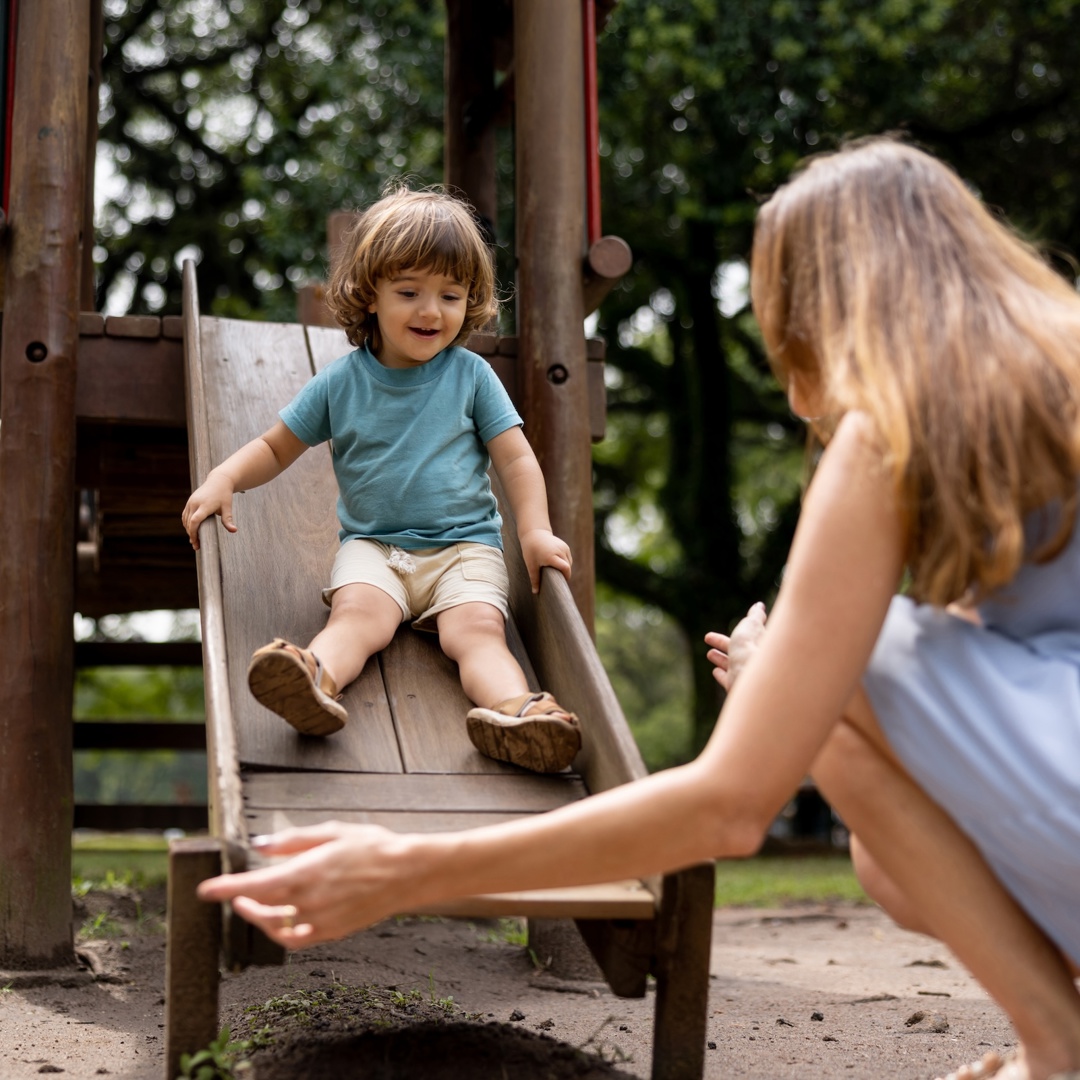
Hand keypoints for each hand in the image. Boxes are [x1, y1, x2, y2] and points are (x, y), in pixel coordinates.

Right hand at [181, 473, 236, 550]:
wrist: (219, 481)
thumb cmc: (224, 495)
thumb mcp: (227, 507)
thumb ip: (228, 519)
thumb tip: (234, 530)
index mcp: (204, 505)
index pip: (195, 520)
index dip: (193, 532)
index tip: (196, 542)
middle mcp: (195, 503)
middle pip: (189, 522)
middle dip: (191, 535)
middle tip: (197, 546)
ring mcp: (191, 502)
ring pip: (185, 520)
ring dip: (188, 530)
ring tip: (195, 541)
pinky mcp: (189, 502)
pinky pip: (185, 515)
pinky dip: (187, 524)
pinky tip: (191, 531)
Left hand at [196, 822, 418, 948]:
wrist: (406, 872)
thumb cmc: (371, 847)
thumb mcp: (332, 831)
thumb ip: (292, 840)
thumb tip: (260, 845)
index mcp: (305, 875)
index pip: (254, 886)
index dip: (225, 889)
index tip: (205, 890)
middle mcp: (308, 903)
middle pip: (262, 909)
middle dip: (243, 902)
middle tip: (236, 892)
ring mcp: (320, 922)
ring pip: (277, 927)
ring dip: (262, 917)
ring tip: (256, 906)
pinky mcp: (333, 933)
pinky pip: (298, 939)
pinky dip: (284, 931)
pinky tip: (284, 920)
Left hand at [519, 528, 571, 593]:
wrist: (534, 533)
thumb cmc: (531, 550)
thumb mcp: (531, 565)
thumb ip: (534, 579)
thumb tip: (535, 592)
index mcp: (551, 556)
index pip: (565, 568)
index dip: (566, 577)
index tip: (562, 583)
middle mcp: (560, 551)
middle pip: (568, 567)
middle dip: (564, 574)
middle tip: (556, 580)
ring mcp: (564, 547)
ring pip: (569, 563)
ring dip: (565, 569)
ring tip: (556, 572)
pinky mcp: (565, 546)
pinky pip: (568, 558)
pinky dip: (565, 563)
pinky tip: (557, 565)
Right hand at [704, 602, 766, 691]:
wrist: (750, 677)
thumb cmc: (751, 648)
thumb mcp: (751, 625)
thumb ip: (755, 616)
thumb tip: (760, 606)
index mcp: (758, 644)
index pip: (746, 635)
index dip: (735, 630)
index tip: (731, 621)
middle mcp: (752, 660)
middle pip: (736, 649)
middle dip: (722, 643)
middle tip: (707, 637)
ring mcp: (744, 674)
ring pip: (730, 664)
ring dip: (720, 658)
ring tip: (709, 654)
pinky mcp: (735, 686)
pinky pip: (727, 680)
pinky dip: (721, 675)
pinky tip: (715, 671)